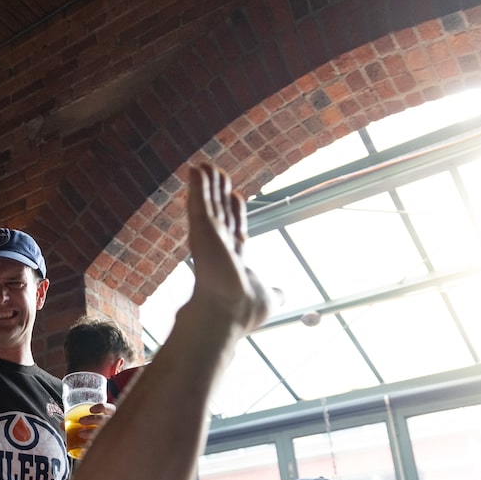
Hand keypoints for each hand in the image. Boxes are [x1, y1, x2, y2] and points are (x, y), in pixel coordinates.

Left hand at [67, 401, 115, 454]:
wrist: (106, 455)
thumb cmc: (96, 435)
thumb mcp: (89, 427)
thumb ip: (77, 424)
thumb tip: (62, 424)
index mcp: (111, 418)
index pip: (111, 409)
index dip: (103, 408)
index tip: (91, 409)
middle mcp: (114, 427)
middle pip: (107, 420)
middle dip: (93, 420)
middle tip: (81, 421)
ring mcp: (113, 437)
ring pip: (105, 433)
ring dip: (92, 432)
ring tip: (80, 434)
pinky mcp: (109, 449)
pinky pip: (102, 449)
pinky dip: (90, 449)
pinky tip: (84, 451)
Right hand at [186, 164, 268, 333]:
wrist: (227, 313)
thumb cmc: (245, 310)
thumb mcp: (270, 298)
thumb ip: (276, 293)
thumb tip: (284, 295)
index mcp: (233, 259)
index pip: (234, 229)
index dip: (235, 212)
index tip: (236, 195)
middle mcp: (218, 247)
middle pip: (218, 214)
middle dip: (218, 194)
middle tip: (217, 173)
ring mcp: (208, 238)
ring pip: (207, 206)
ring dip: (205, 185)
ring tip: (203, 166)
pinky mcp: (202, 231)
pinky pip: (199, 204)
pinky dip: (198, 186)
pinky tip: (196, 170)